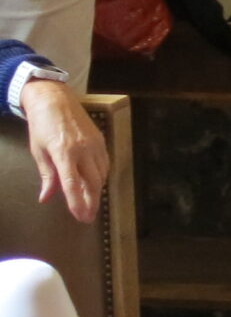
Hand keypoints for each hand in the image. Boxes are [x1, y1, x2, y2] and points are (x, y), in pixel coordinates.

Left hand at [24, 81, 107, 223]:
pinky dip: (101, 176)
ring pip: (101, 174)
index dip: (76, 203)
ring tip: (91, 203)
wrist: (54, 99)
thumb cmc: (41, 125)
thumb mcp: (38, 151)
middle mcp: (83, 149)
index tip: (80, 216)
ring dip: (97, 191)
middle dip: (91, 202)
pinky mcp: (101, 140)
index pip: (72, 184)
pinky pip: (105, 164)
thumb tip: (46, 197)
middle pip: (92, 182)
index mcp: (63, 152)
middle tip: (88, 217)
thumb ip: (46, 175)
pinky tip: (96, 183)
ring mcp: (94, 144)